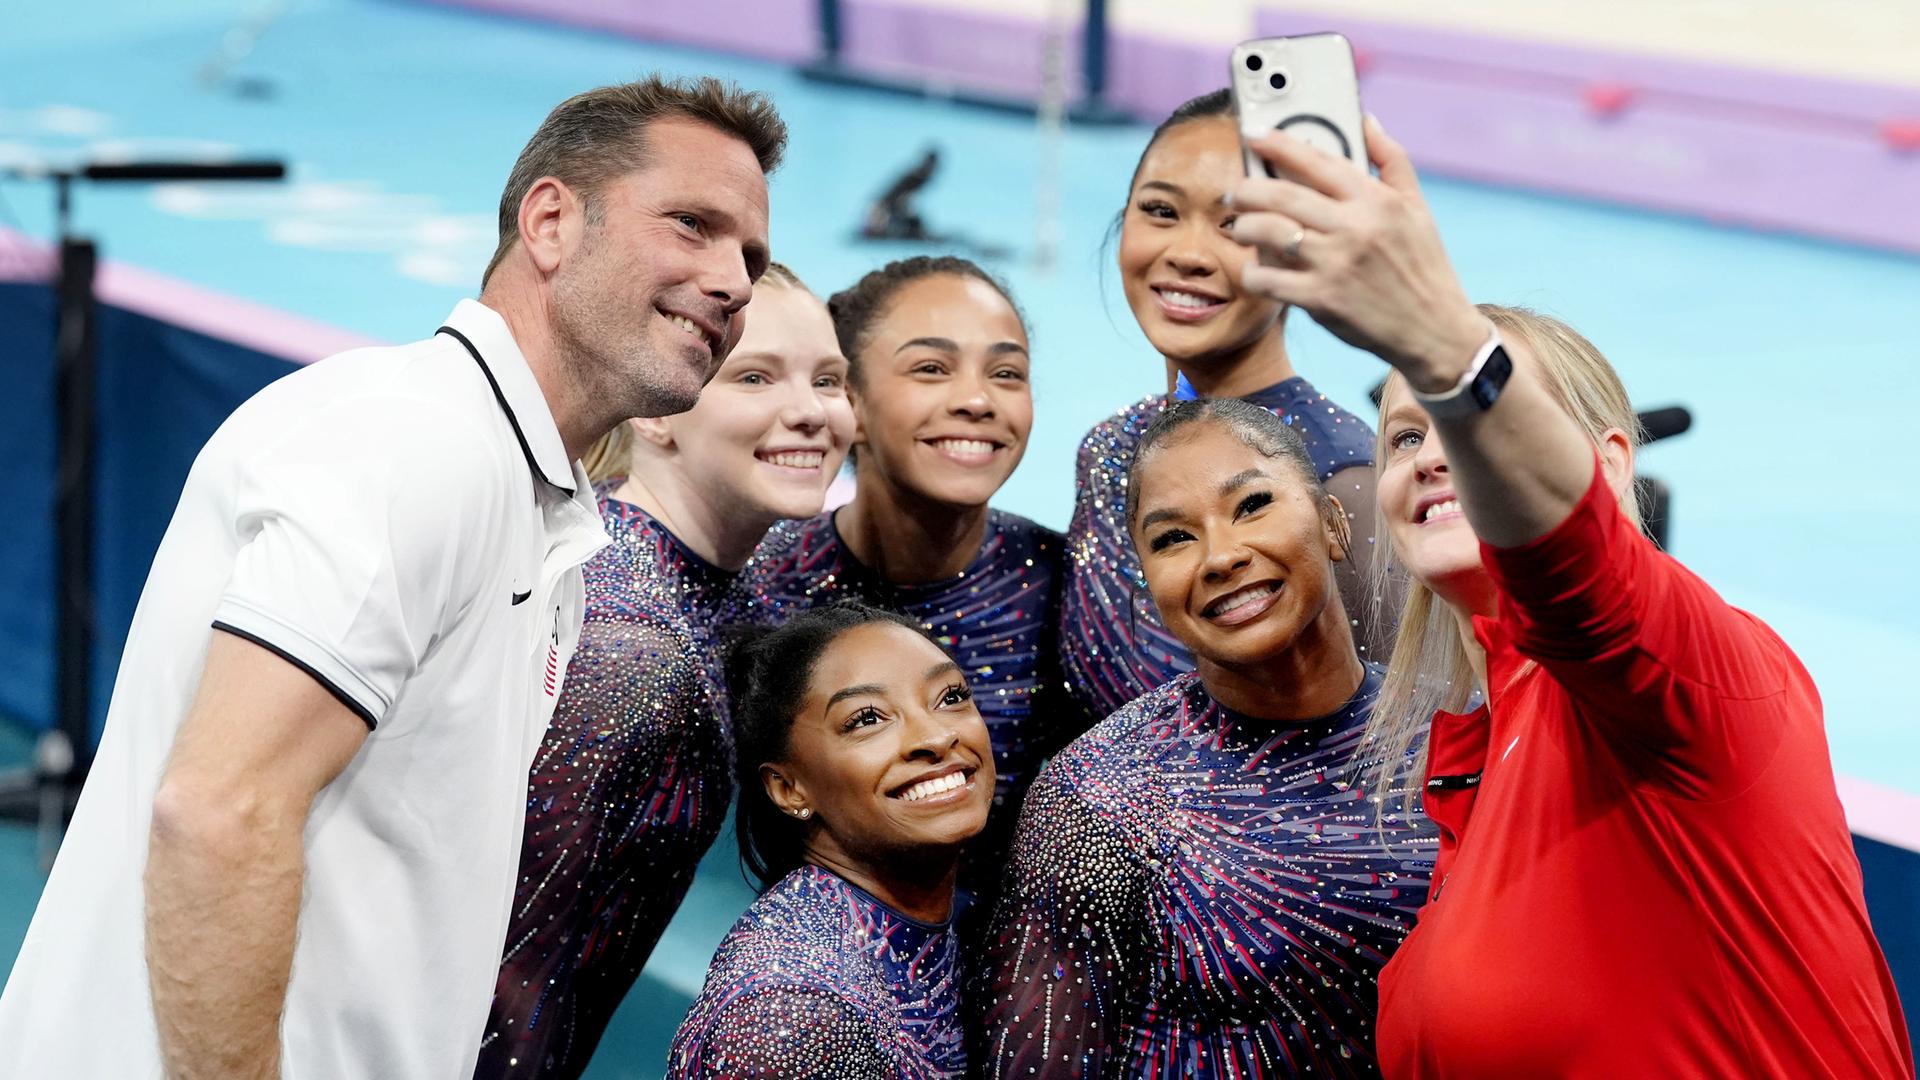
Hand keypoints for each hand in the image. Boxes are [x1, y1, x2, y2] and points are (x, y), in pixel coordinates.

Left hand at [1230, 116, 1486, 391]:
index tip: (1254, 134)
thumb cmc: (1423, 266)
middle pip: (1281, 194)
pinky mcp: (1321, 300)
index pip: (1317, 160)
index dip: (1279, 143)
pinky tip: (1255, 270)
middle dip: (1247, 188)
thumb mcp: (1417, 208)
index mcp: (1376, 200)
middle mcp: (1354, 227)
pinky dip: (1253, 273)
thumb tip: (1367, 120)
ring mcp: (1335, 264)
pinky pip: (1268, 279)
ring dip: (1243, 226)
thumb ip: (1391, 160)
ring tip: (1240, 228)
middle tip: (1235, 192)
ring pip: (1267, 232)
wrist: (1435, 330)